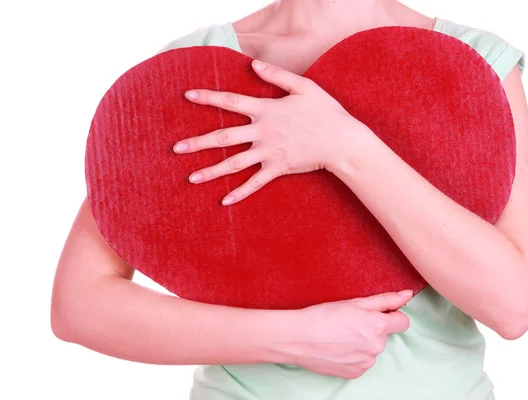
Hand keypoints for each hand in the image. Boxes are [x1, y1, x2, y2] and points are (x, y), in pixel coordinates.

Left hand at [173, 59, 367, 205]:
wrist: (342, 140)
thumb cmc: (325, 111)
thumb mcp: (303, 86)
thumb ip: (277, 75)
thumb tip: (253, 64)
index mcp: (266, 110)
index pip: (231, 101)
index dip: (208, 97)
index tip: (187, 95)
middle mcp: (263, 132)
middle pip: (224, 137)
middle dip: (198, 143)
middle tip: (175, 149)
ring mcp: (269, 153)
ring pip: (234, 164)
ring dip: (212, 171)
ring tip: (191, 178)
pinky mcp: (278, 169)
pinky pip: (255, 183)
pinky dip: (240, 193)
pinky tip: (224, 201)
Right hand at [283, 290, 412, 378]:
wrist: (299, 338)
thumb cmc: (324, 316)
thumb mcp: (355, 302)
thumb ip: (385, 299)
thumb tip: (407, 295)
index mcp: (378, 326)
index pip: (403, 322)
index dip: (392, 316)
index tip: (379, 314)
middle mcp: (377, 347)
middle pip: (385, 335)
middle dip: (373, 328)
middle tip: (350, 322)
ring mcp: (366, 362)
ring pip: (373, 349)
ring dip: (363, 342)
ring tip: (341, 336)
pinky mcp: (356, 373)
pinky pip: (362, 361)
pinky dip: (354, 355)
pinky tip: (339, 347)